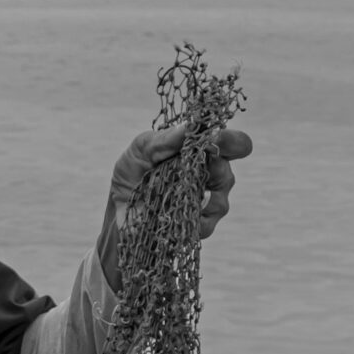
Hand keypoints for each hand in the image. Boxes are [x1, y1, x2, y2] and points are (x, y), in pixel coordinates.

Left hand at [107, 121, 253, 241]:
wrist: (116, 206)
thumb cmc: (133, 171)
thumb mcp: (143, 148)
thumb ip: (167, 138)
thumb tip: (192, 126)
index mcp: (203, 152)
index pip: (236, 145)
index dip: (233, 142)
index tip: (216, 140)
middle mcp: (210, 177)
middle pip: (227, 176)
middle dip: (212, 172)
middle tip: (186, 171)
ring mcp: (206, 204)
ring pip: (220, 203)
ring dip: (196, 199)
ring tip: (172, 196)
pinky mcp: (196, 227)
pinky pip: (204, 226)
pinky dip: (189, 221)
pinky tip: (173, 216)